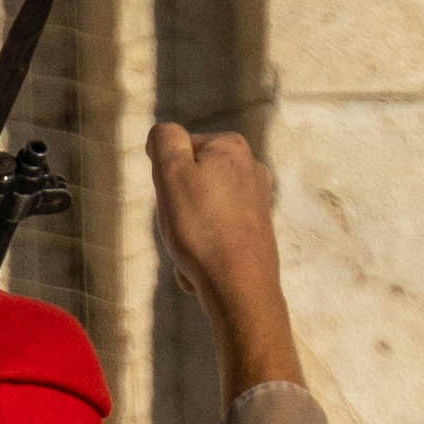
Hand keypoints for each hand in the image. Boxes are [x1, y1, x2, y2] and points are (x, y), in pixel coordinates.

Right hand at [149, 121, 304, 399]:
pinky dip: (203, 250)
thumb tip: (165, 135)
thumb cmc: (202, 229)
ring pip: (201, 211)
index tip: (172, 200)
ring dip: (187, 233)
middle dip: (177, 207)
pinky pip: (215, 235)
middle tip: (180, 229)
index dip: (165, 177)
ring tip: (191, 253)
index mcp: (232, 146)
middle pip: (190, 181)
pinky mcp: (258, 232)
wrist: (240, 287)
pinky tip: (202, 269)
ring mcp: (258, 201)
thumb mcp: (172, 173)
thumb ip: (165, 140)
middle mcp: (252, 168)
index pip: (177, 151)